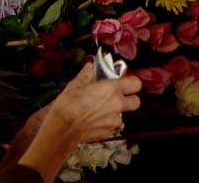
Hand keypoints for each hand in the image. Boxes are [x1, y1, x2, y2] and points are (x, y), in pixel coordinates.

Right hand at [17, 64, 142, 181]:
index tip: (122, 81)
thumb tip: (90, 66)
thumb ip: (86, 75)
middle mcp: (117, 105)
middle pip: (136, 102)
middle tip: (118, 96)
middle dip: (130, 98)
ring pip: (124, 115)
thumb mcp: (75, 85)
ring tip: (102, 110)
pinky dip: (108, 122)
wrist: (62, 129)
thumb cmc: (68, 104)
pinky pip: (113, 126)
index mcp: (111, 89)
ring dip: (117, 112)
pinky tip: (95, 120)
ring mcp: (114, 121)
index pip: (135, 84)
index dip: (131, 82)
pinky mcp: (108, 133)